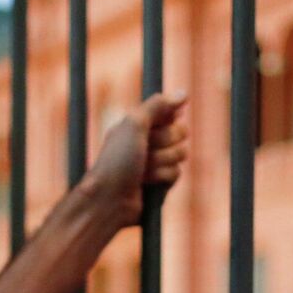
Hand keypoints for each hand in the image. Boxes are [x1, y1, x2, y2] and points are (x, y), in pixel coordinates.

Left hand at [83, 91, 189, 228]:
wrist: (110, 199)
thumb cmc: (117, 160)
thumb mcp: (134, 125)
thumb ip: (158, 106)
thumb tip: (183, 93)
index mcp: (140, 123)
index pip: (171, 112)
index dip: (167, 120)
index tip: (153, 127)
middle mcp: (149, 140)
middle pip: (181, 132)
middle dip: (164, 143)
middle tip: (145, 150)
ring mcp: (156, 161)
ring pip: (181, 154)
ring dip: (161, 162)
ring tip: (142, 170)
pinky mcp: (162, 181)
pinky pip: (177, 173)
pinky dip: (162, 177)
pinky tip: (146, 183)